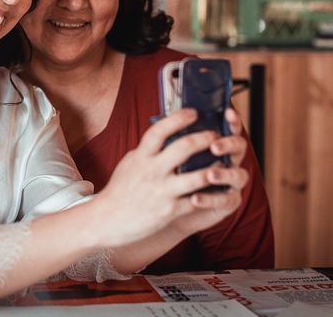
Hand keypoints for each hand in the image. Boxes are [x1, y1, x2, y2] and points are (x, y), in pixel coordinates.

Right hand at [93, 108, 239, 247]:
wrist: (108, 220)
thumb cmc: (120, 189)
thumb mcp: (130, 162)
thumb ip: (147, 149)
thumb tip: (163, 133)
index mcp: (141, 156)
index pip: (160, 130)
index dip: (179, 118)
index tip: (194, 113)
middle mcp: (152, 171)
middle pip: (184, 147)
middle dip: (204, 138)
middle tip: (215, 135)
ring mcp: (162, 191)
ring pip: (197, 175)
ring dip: (215, 167)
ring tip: (223, 160)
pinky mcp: (170, 211)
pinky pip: (197, 200)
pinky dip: (210, 193)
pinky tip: (218, 187)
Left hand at [168, 107, 248, 235]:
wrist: (164, 209)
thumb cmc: (166, 178)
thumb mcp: (167, 157)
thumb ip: (174, 140)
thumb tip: (168, 119)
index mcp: (216, 144)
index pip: (229, 128)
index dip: (232, 120)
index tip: (227, 113)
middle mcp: (228, 161)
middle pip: (239, 147)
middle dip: (229, 144)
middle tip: (214, 146)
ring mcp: (230, 183)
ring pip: (239, 175)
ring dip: (225, 174)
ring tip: (210, 175)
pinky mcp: (227, 203)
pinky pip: (226, 201)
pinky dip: (211, 199)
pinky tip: (195, 198)